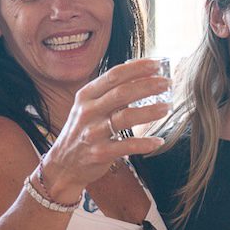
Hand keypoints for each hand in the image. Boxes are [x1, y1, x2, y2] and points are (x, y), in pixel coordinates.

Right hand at [34, 59, 171, 200]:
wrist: (62, 165)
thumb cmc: (81, 132)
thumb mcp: (87, 108)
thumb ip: (109, 94)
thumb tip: (141, 79)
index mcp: (86, 96)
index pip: (113, 75)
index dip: (137, 68)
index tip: (156, 64)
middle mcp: (88, 112)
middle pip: (122, 93)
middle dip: (147, 85)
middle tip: (167, 83)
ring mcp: (93, 133)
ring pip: (125, 117)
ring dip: (150, 111)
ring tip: (166, 108)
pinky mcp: (100, 153)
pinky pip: (127, 146)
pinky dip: (145, 143)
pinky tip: (158, 141)